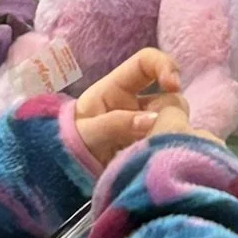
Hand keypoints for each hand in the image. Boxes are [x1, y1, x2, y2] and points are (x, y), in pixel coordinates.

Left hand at [73, 48, 221, 166]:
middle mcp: (135, 103)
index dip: (165, 65)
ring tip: (151, 153)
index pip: (146, 61)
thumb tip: (153, 120)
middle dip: (171, 112)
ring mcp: (145, 124)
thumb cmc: (66, 146)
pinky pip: (171, 140)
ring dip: (170, 133)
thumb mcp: (86, 134)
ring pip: (174, 119)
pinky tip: (157, 159)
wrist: (62, 176)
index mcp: (115, 88)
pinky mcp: (152, 144)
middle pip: (169, 94)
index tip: (174, 85)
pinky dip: (169, 147)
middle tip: (161, 135)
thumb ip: (115, 124)